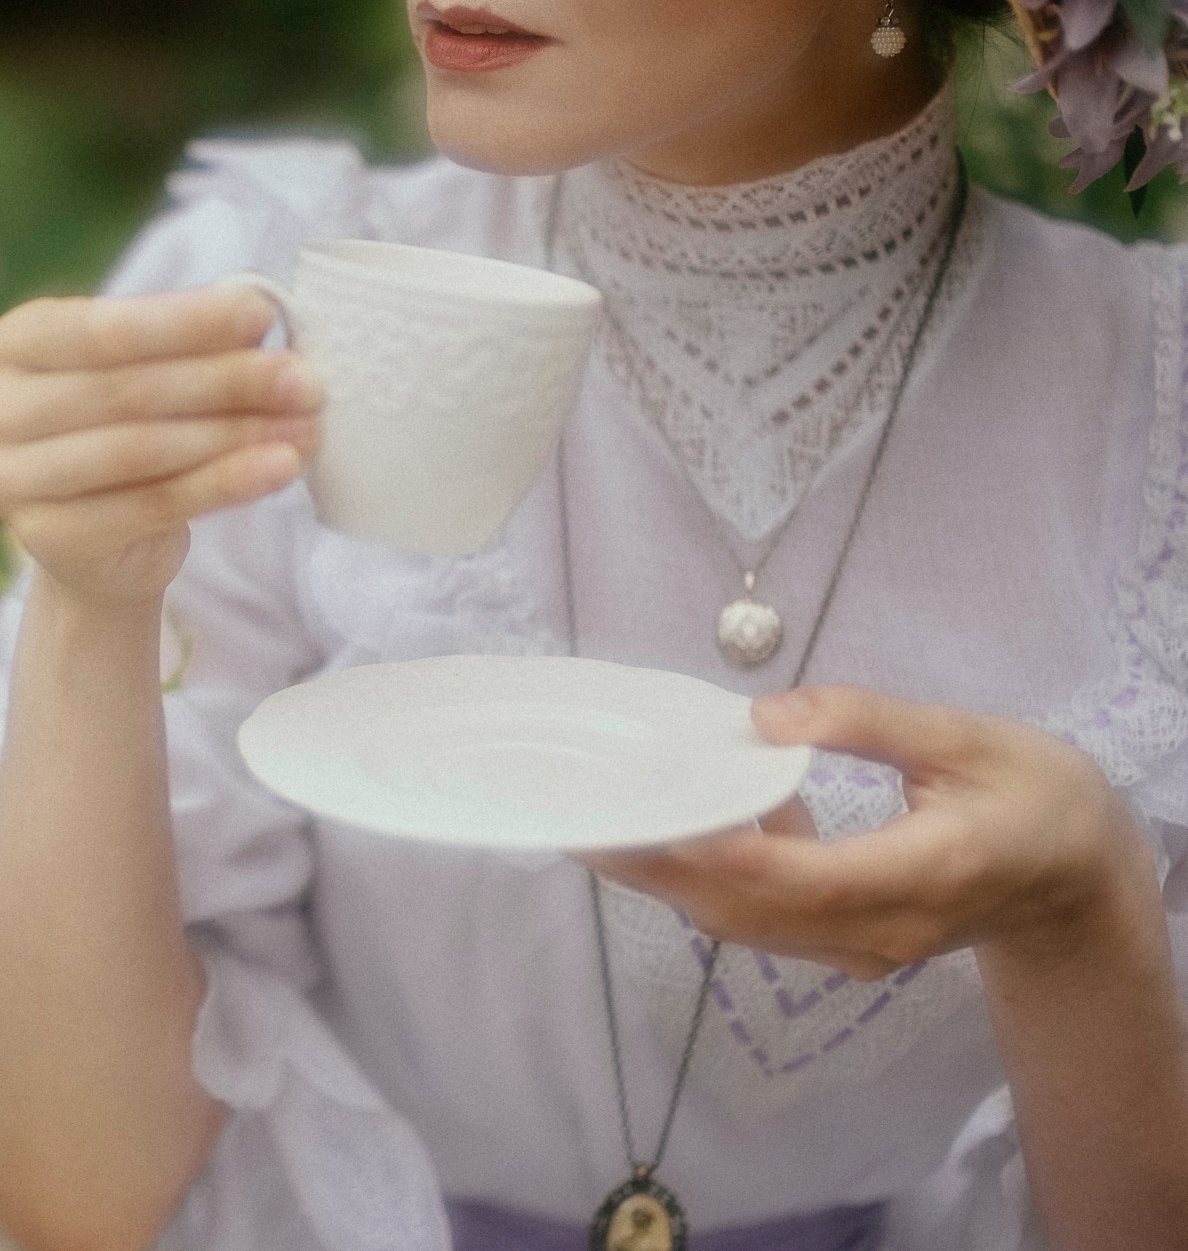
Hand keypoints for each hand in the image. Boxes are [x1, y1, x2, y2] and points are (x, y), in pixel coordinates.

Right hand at [0, 285, 322, 606]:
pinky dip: (225, 484)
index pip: (102, 328)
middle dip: (226, 382)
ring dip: (234, 435)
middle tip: (306, 381)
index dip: (185, 322)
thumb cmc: (129, 432)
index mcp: (14, 342)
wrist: (101, 544)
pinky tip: (278, 468)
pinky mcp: (45, 537)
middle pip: (124, 391)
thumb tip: (261, 313)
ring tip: (305, 427)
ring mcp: (6, 478)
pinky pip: (151, 505)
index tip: (262, 315)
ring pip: (139, 450)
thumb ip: (188, 343)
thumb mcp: (148, 373)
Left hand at [581, 685, 1154, 980]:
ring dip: (673, 876)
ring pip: (744, 924)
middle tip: (583, 817)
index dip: (708, 850)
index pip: (792, 877)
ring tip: (608, 817)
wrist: (1079, 883)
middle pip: (745, 910)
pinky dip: (714, 878)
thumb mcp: (965, 736)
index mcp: (921, 873)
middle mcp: (879, 929)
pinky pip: (763, 921)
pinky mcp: (846, 944)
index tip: (639, 812)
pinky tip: (692, 821)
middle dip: (658, 868)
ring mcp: (860, 948)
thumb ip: (865, 720)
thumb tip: (765, 714)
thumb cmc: (1035, 796)